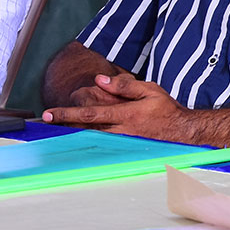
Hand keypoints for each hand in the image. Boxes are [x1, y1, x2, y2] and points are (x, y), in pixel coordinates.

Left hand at [42, 74, 194, 142]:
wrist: (183, 131)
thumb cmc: (167, 110)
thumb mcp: (150, 90)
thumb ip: (125, 86)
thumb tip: (100, 81)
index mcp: (126, 114)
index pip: (90, 113)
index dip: (67, 113)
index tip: (48, 114)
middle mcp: (121, 131)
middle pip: (84, 129)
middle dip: (64, 125)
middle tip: (45, 121)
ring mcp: (122, 142)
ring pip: (90, 138)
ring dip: (72, 133)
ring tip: (57, 127)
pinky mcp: (125, 148)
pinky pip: (101, 144)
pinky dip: (87, 141)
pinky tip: (78, 137)